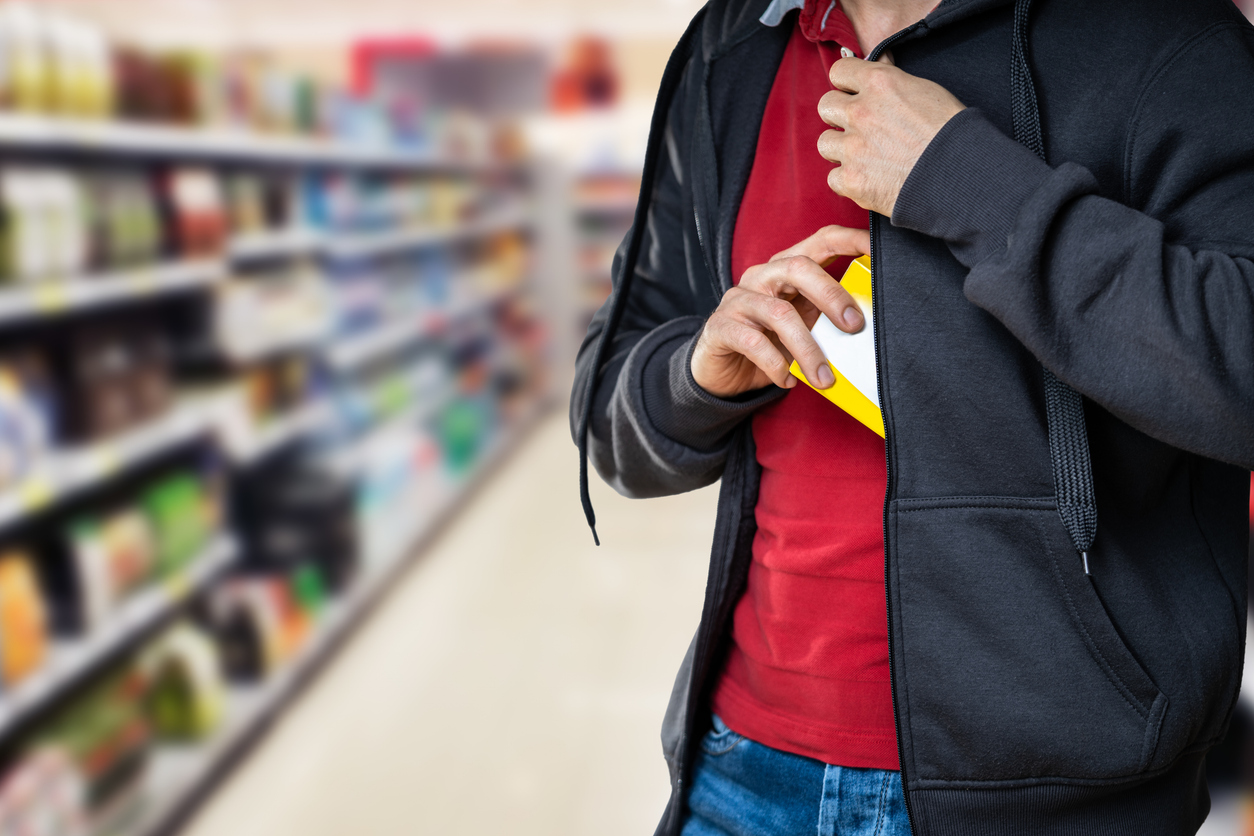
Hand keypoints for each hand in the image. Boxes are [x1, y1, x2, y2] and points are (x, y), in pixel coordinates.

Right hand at [691, 225, 870, 398]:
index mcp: (787, 270)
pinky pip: (753, 342)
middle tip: (854, 327)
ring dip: (808, 349)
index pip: (821, 242)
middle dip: (831, 295)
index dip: (850, 240)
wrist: (723, 373)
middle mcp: (761, 277)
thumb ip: (829, 318)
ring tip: (824, 377)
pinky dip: (776, 365)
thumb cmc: (770, 344)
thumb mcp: (805, 327)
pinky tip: (788, 380)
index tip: (879, 251)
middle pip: (798, 267)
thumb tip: (869, 327)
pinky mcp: (720, 327)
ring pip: (779, 313)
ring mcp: (738, 300)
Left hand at [818, 55, 964, 215]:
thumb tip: (877, 69)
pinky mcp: (852, 179)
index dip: (846, 84)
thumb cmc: (950, 131)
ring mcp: (853, 147)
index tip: (853, 94)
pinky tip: (869, 178)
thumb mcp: (924, 90)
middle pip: (826, 106)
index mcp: (879, 83)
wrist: (959, 174)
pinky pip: (833, 177)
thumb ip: (892, 81)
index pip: (839, 72)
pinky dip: (849, 179)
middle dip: (839, 116)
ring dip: (840, 149)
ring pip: (825, 143)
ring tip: (864, 155)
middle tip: (859, 128)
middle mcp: (861, 112)